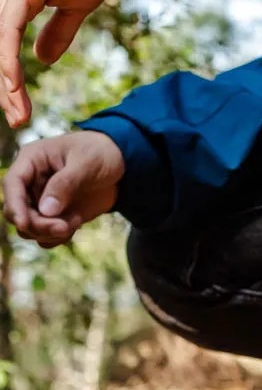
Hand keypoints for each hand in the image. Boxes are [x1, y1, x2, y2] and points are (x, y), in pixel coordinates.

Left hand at [0, 0, 127, 127]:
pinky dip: (9, 64)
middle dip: (4, 94)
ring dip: (6, 88)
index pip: (5, 52)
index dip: (11, 85)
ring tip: (19, 116)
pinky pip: (7, 34)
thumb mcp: (76, 9)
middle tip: (18, 122)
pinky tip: (14, 88)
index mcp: (17, 4)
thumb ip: (59, 34)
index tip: (21, 112)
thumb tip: (43, 59)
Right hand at [3, 131, 124, 247]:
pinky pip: (48, 235)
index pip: (12, 184)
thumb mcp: (87, 162)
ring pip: (31, 228)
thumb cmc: (100, 153)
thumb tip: (45, 210)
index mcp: (32, 160)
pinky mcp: (56, 215)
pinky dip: (60, 236)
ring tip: (76, 222)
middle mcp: (31, 182)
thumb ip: (66, 184)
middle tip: (64, 228)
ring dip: (50, 233)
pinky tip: (77, 222)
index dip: (15, 205)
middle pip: (19, 212)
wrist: (121, 165)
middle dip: (38, 225)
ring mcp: (42, 201)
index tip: (24, 224)